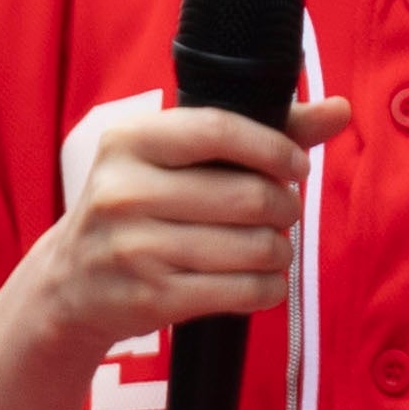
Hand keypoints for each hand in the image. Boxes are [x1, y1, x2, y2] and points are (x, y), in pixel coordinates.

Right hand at [0, 81, 354, 367]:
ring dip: (279, 250)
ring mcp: (134, 249)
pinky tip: (263, 280)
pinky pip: (241, 291)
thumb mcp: (176, 160)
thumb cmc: (140, 207)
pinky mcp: (150, 299)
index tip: (297, 167)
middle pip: (247, 195)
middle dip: (284, 207)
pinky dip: (268, 287)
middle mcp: (124, 192)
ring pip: (251, 247)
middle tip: (283, 213)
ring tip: (273, 247)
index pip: (219, 130)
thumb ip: (260, 130)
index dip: (274, 148)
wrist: (70, 284)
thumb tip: (339, 109)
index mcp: (129, 141)